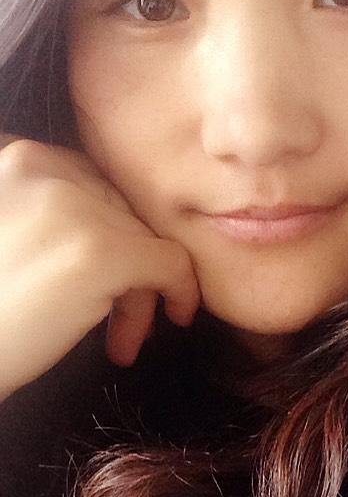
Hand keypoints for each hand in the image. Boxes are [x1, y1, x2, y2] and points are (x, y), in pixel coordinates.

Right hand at [0, 134, 200, 401]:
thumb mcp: (12, 234)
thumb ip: (57, 213)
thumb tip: (126, 228)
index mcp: (16, 159)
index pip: (92, 185)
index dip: (107, 229)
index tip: (109, 270)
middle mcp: (41, 169)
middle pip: (119, 211)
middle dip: (127, 264)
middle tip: (121, 312)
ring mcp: (72, 210)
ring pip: (143, 238)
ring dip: (140, 290)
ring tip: (127, 337)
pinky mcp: (100, 252)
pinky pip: (170, 261)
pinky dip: (181, 289)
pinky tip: (176, 315)